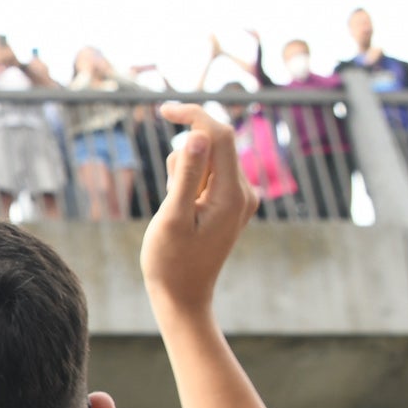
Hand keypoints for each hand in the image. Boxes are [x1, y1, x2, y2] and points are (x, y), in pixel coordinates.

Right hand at [143, 103, 255, 319]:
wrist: (183, 297)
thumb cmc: (171, 262)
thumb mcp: (173, 218)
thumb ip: (187, 176)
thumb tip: (198, 136)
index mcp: (233, 194)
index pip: (218, 135)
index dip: (193, 115)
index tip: (162, 110)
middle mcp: (244, 192)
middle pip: (213, 146)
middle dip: (183, 158)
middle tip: (170, 198)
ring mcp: (240, 198)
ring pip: (207, 161)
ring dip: (184, 174)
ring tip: (176, 212)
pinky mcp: (231, 203)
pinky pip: (208, 176)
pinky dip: (190, 183)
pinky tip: (184, 213)